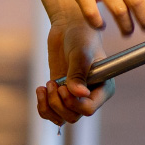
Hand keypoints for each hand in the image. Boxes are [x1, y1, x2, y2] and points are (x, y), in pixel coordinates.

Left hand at [36, 9, 113, 125]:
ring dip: (49, 106)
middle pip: (73, 116)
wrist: (70, 27)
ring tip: (46, 86)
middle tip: (53, 83)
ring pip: (62, 118)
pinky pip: (50, 112)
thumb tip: (79, 94)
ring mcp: (75, 97)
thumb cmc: (82, 36)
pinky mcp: (61, 94)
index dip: (73, 103)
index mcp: (103, 88)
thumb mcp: (81, 53)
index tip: (63, 87)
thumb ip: (78, 74)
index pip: (88, 109)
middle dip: (59, 103)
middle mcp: (91, 96)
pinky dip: (42, 106)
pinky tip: (41, 89)